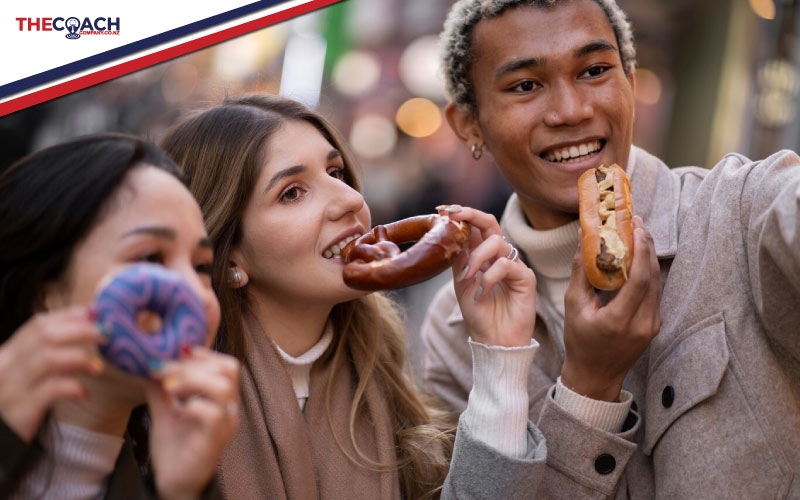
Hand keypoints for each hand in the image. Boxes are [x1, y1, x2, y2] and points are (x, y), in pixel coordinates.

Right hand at [0, 307, 104, 441]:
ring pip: (48, 358)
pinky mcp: (21, 410)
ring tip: (97, 367)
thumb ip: (50, 355)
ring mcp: (11, 387)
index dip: (70, 316)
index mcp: (8, 353)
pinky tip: (84, 394)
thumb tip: (87, 330)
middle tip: (106, 335)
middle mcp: (6, 366)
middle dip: (81, 330)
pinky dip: (73, 387)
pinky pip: (52, 389)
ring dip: (80, 358)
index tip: (96, 315)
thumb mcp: (29, 375)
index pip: (38, 324)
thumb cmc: (20, 404)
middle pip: (45, 335)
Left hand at [147, 347, 240, 499]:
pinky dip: (192, 405)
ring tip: (172, 390)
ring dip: (192, 381)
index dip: (205, 354)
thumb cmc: (175, 450)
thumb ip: (160, 389)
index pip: (227, 364)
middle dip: (193, 365)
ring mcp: (225, 423)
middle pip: (228, 368)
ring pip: (222, 387)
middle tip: (167, 372)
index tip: (179, 354)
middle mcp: (228, 408)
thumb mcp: (164, 412)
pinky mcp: (216, 440)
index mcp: (220, 399)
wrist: (174, 485)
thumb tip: (149, 363)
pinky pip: (212, 413)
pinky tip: (178, 411)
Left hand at [440, 205, 536, 347]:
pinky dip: (489, 276)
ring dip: (476, 258)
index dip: (463, 215)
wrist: (492, 340)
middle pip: (491, 223)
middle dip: (471, 215)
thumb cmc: (478, 313)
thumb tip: (453, 232)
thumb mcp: (461, 282)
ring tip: (467, 277)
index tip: (444, 210)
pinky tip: (482, 291)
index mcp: (483, 255)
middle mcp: (500, 256)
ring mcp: (514, 265)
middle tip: (454, 215)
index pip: (476, 227)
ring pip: (497, 243)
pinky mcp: (525, 278)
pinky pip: (505, 265)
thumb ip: (459, 258)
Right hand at [561, 216, 661, 400]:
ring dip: (649, 257)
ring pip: (657, 283)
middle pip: (653, 277)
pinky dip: (648, 272)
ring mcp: (652, 326)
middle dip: (647, 247)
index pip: (639, 280)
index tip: (636, 228)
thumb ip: (581, 272)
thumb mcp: (573, 306)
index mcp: (619, 321)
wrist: (595, 376)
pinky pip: (655, 292)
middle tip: (637, 224)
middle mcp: (642, 324)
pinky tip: (638, 258)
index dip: (641, 251)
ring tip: (638, 235)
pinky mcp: (655, 325)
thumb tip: (585, 239)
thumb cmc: (579, 341)